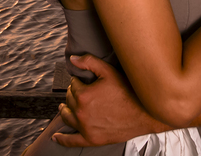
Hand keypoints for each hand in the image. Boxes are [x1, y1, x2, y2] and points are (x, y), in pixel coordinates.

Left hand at [52, 53, 168, 146]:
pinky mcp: (91, 139)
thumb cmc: (129, 92)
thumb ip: (89, 62)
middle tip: (79, 91)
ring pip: (67, 117)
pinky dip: (62, 139)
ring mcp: (85, 128)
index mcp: (83, 95)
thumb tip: (72, 60)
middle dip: (72, 94)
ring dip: (64, 110)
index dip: (78, 81)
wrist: (144, 114)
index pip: (73, 85)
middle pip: (70, 100)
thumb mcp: (109, 72)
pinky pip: (72, 141)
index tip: (84, 81)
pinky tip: (55, 137)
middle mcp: (81, 113)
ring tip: (64, 107)